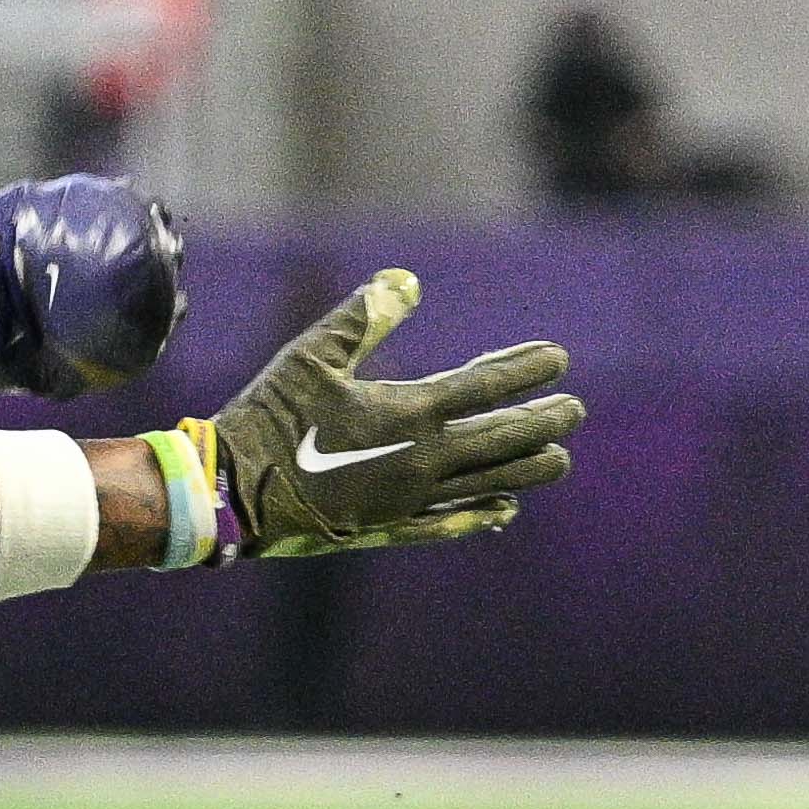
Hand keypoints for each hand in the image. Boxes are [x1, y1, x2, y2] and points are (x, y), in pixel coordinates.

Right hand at [208, 266, 579, 557]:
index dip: (525, 369)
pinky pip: (451, 523)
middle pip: (504, 439)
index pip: (485, 385)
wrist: (233, 493)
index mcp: (408, 411)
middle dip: (545, 421)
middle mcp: (423, 458)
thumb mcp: (311, 355)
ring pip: (491, 484)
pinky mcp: (390, 528)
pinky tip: (504, 510)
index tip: (558, 358)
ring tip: (560, 459)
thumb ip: (365, 317)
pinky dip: (483, 514)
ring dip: (530, 468)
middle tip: (575, 410)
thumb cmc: (268, 416)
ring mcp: (411, 499)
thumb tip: (408, 279)